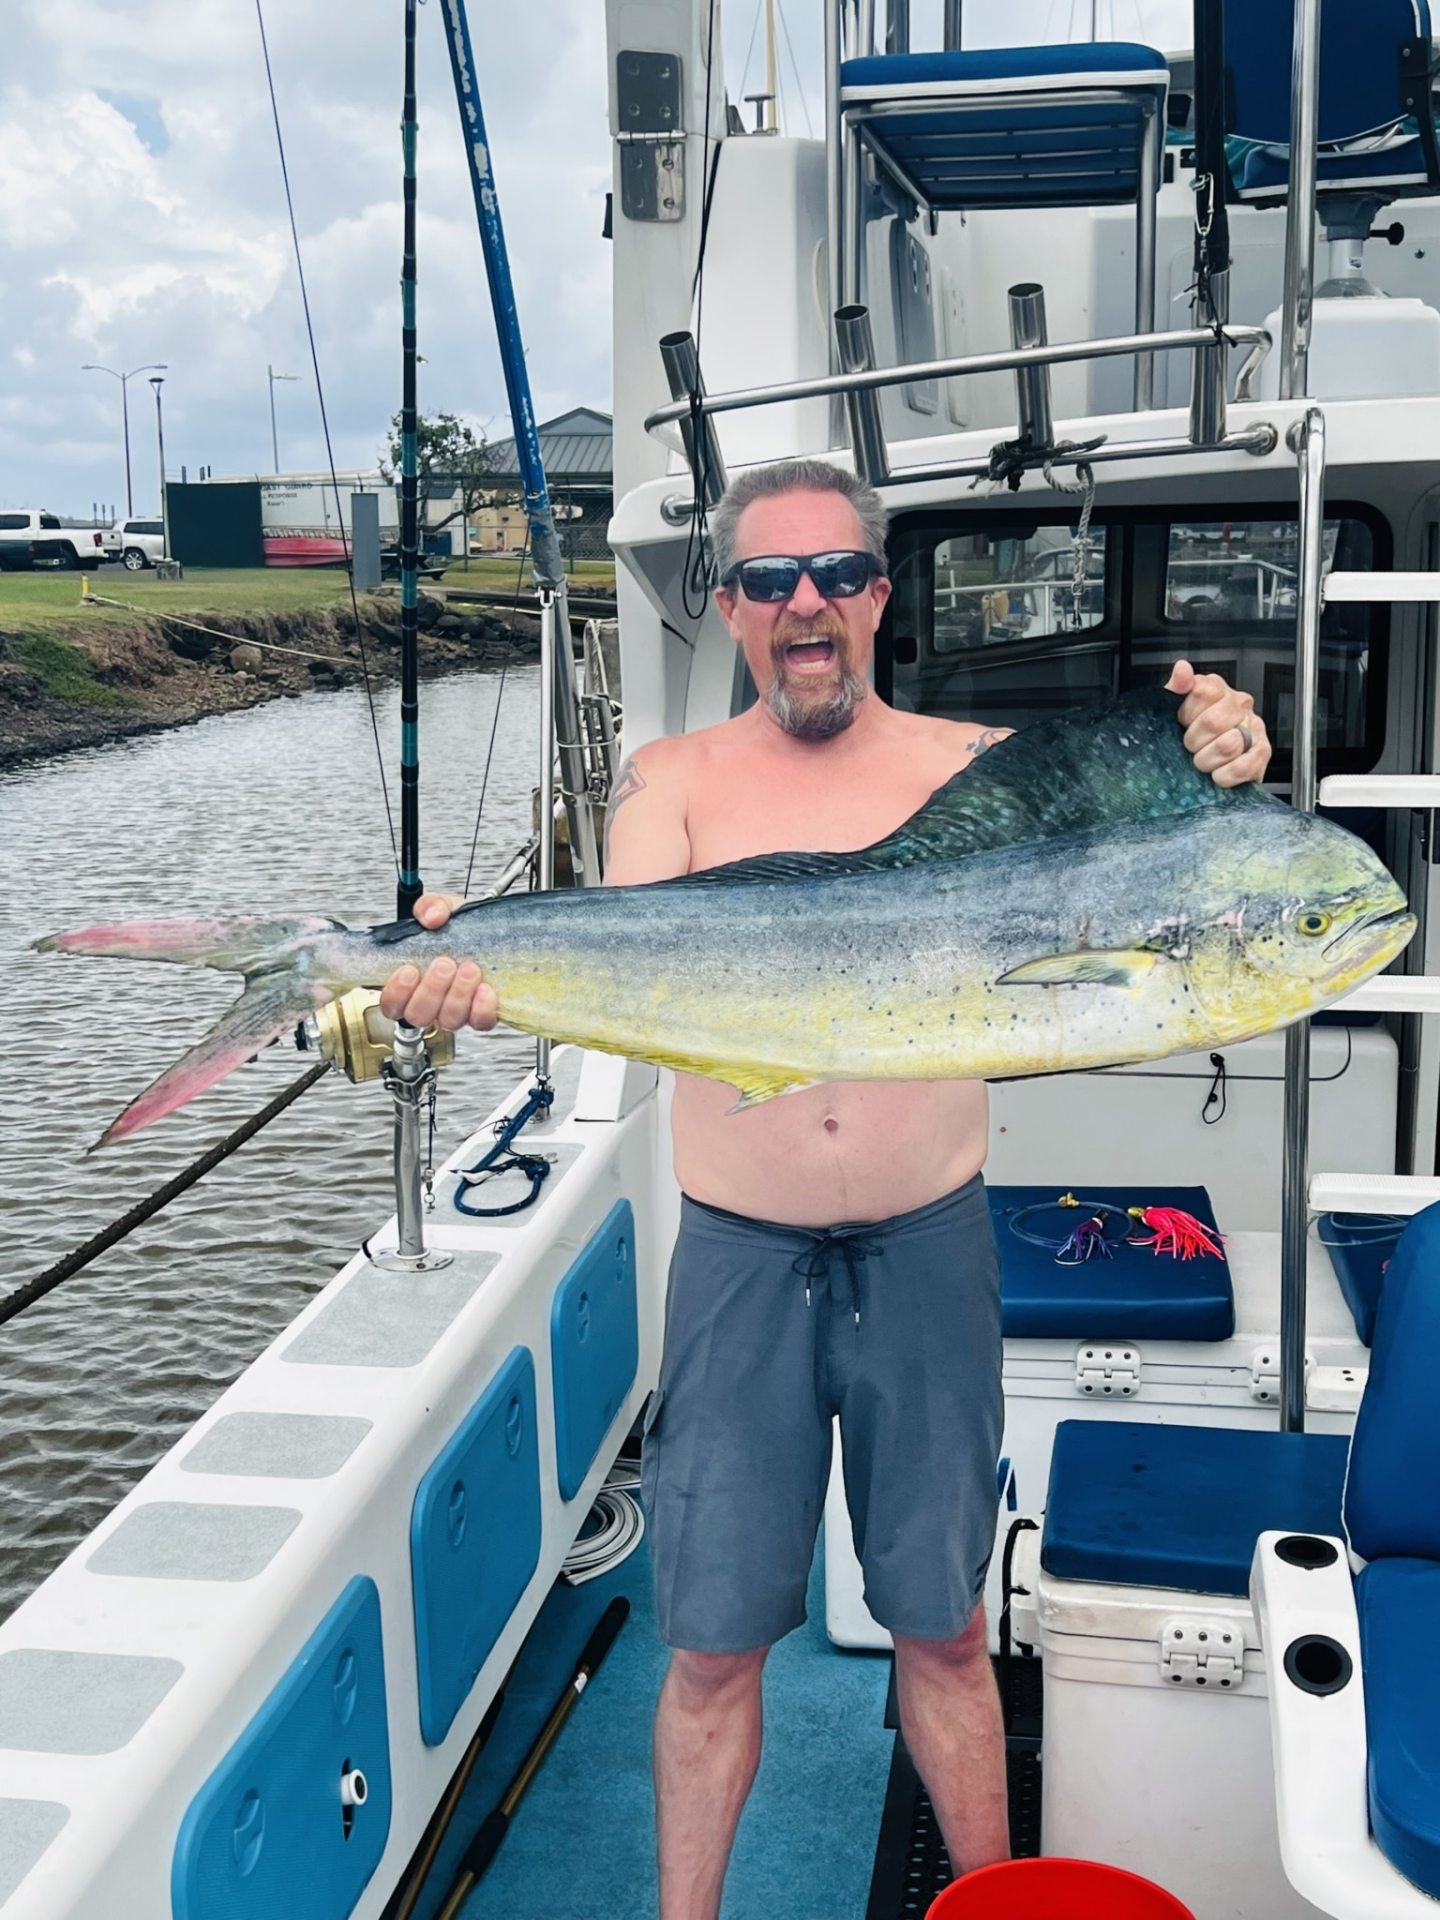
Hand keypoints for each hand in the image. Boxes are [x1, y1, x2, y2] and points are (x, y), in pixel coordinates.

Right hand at [377, 891, 499, 1031]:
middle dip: (431, 990)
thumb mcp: (443, 909)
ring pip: (448, 1020)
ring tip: (468, 968)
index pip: (391, 1004)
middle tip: (444, 963)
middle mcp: (431, 1002)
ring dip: (457, 995)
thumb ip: (430, 906)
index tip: (409, 970)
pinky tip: (485, 989)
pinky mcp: (482, 1014)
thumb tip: (431, 917)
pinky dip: (482, 1007)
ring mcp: (456, 1011)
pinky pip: (480, 1022)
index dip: (396, 993)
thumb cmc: (461, 927)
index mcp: (411, 982)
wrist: (495, 931)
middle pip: (418, 1015)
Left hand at [1166, 661, 1271, 787]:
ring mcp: (1254, 728)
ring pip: (1228, 745)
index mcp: (1217, 690)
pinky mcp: (1262, 753)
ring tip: (1205, 761)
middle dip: (1194, 742)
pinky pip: (1244, 766)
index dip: (1187, 713)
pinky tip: (1218, 773)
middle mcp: (1239, 705)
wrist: (1212, 763)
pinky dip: (1225, 775)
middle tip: (1192, 747)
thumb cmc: (1192, 734)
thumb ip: (1176, 688)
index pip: (1204, 691)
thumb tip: (1182, 668)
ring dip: (1208, 760)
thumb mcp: (1173, 709)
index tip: (1183, 722)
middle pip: (1213, 722)